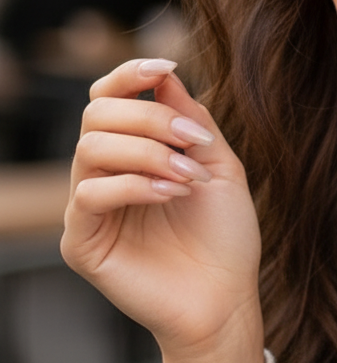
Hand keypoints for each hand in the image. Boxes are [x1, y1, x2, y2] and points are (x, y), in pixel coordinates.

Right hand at [61, 58, 264, 362]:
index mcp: (133, 153)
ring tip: (188, 176)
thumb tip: (164, 74)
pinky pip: (91, 194)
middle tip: (194, 142)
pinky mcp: (83, 243)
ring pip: (90, 148)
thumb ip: (190, 119)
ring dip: (148, 152)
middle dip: (151, 118)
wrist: (228, 297)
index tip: (165, 65)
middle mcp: (104, 175)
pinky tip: (173, 194)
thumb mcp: (219, 164)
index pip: (107, 98)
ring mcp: (89, 209)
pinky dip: (136, 184)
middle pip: (96, 115)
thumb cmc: (226, 234)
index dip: (129, 74)